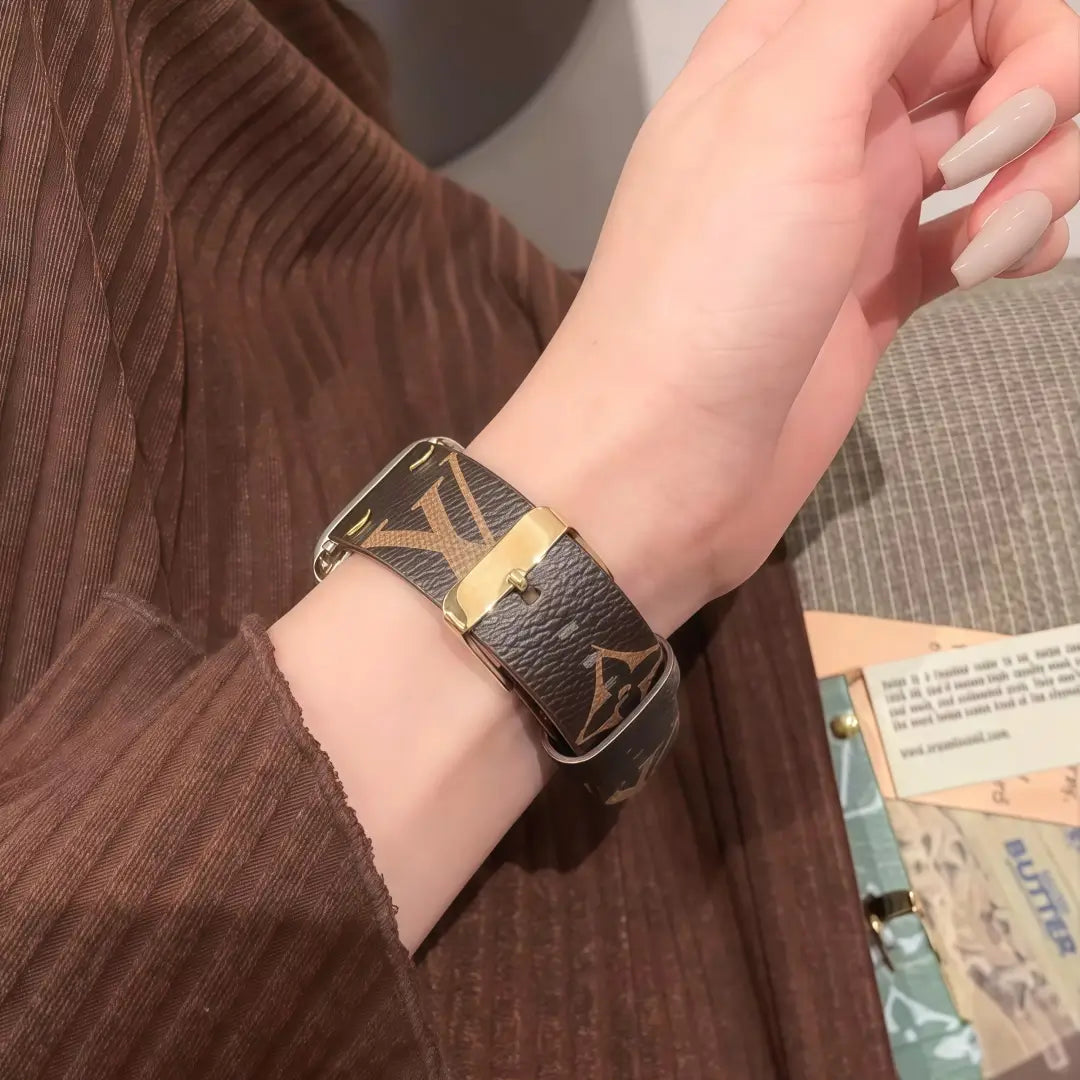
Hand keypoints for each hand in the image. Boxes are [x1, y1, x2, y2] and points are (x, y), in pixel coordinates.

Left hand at [473, 0, 1079, 631]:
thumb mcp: (784, 109)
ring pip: (1001, 137)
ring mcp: (858, 203)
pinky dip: (1016, 237)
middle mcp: (830, 112)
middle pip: (987, 42)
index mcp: (791, 43)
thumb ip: (873, 3)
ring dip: (1038, 174)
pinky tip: (998, 269)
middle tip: (995, 165)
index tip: (1006, 87)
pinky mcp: (879, 286)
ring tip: (989, 245)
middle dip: (1040, 86)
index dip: (1009, 10)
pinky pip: (984, 229)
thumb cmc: (709, 289)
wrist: (666, 461)